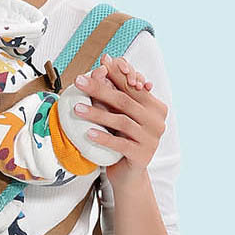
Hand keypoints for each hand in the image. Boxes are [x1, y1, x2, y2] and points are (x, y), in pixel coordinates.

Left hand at [72, 54, 165, 190]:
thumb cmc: (122, 138)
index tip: (97, 65)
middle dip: (100, 89)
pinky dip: (103, 137)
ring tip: (77, 109)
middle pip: (125, 101)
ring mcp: (152, 138)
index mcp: (155, 106)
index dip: (115, 75)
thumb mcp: (118, 113)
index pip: (132, 87)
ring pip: (122, 121)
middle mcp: (157, 120)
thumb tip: (104, 61)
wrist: (128, 173)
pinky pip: (121, 143)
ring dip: (97, 113)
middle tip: (79, 82)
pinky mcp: (143, 154)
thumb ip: (113, 92)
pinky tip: (87, 133)